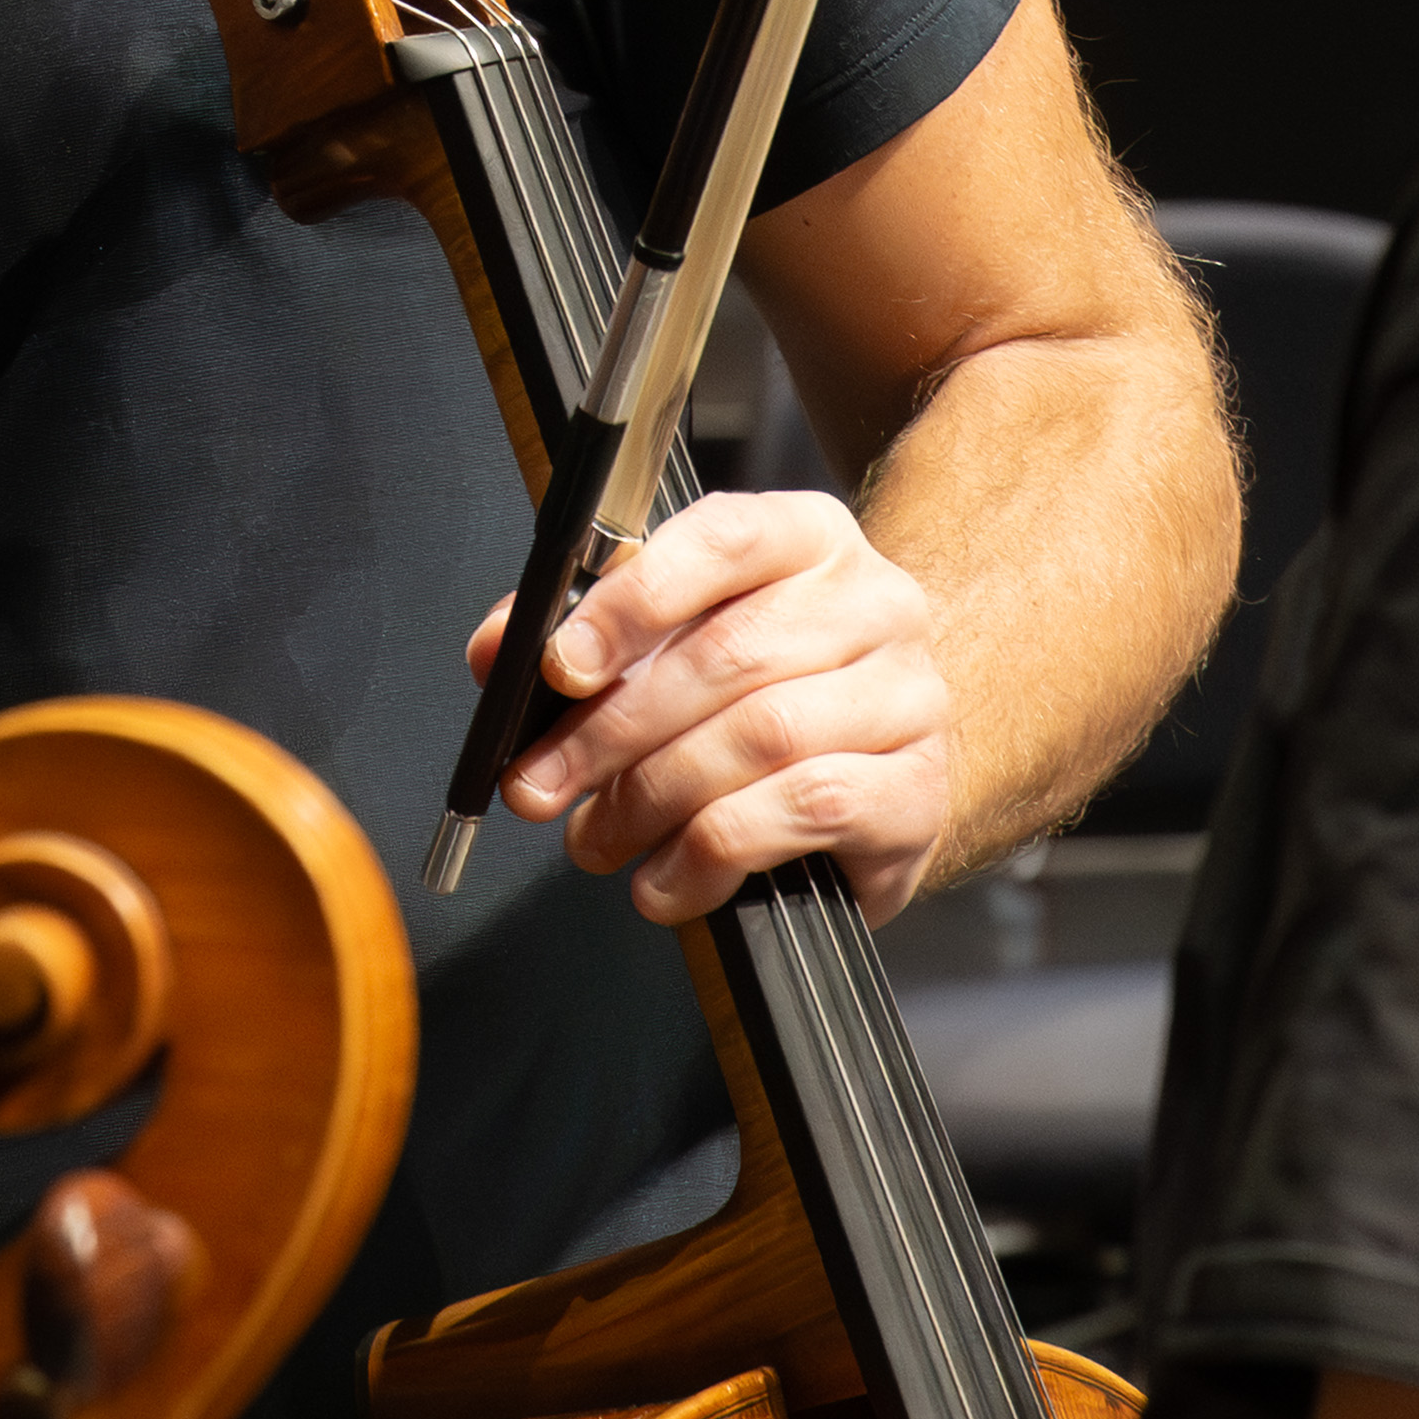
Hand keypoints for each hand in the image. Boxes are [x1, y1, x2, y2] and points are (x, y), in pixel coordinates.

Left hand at [471, 484, 967, 916]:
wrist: (882, 772)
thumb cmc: (764, 694)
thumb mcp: (676, 643)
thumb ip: (585, 636)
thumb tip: (499, 650)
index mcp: (809, 539)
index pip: (722, 539)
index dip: (632, 601)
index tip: (560, 666)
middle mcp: (876, 604)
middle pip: (730, 656)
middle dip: (612, 730)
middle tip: (540, 785)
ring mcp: (910, 697)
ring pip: (763, 736)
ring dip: (653, 798)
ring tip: (595, 838)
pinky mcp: (918, 790)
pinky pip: (805, 810)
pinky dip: (712, 852)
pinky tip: (668, 879)